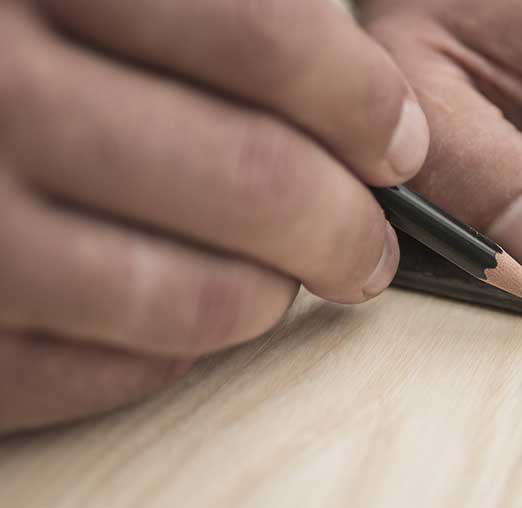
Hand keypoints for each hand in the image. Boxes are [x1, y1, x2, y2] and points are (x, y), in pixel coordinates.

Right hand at [0, 0, 428, 432]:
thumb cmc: (4, 39)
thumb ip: (215, 14)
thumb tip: (372, 114)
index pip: (258, 34)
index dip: (359, 99)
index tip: (394, 144)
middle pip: (251, 178)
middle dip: (346, 227)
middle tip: (369, 246)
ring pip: (192, 297)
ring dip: (269, 296)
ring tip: (285, 279)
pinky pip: (105, 374)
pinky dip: (176, 352)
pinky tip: (184, 311)